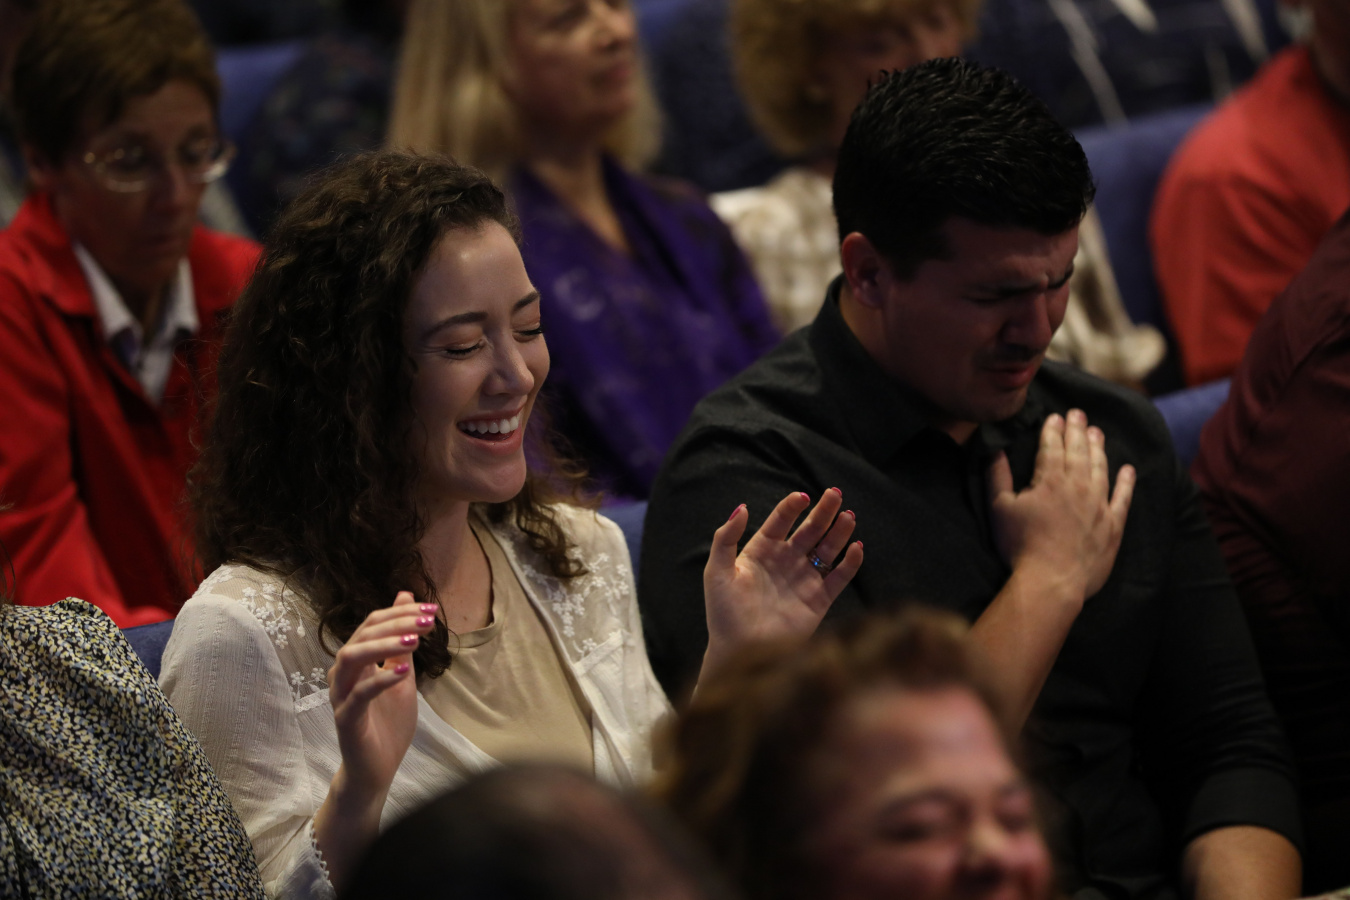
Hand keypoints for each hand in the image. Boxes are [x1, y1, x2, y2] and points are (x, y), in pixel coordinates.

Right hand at [328, 591, 436, 802]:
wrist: (377, 769)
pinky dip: (380, 679)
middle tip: (428, 621)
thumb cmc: (388, 723)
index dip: (400, 612)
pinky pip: (359, 694)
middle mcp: (344, 674)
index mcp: (357, 661)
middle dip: (396, 623)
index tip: (432, 608)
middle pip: (362, 634)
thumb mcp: (402, 675)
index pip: (372, 624)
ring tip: (414, 641)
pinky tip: (402, 671)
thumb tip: (406, 599)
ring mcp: (342, 695)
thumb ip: (402, 642)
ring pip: (351, 657)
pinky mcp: (346, 719)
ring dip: (383, 645)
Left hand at [701, 489, 863, 676]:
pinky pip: (838, 578)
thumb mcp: (717, 571)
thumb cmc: (723, 611)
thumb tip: (743, 507)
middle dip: (823, 512)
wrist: (739, 650)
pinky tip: (857, 547)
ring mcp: (803, 580)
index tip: (803, 496)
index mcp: (761, 551)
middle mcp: (785, 562)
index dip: (791, 507)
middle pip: (809, 531)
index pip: (780, 521)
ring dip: (839, 533)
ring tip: (849, 515)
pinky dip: (850, 563)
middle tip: (836, 494)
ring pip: (827, 550)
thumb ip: (726, 538)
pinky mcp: (818, 601)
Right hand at [988, 409, 1135, 601]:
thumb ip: (997, 476)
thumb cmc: (1020, 546)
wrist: (1052, 581)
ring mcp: (1099, 505)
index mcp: (1050, 480)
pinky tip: (1128, 469)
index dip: (1053, 430)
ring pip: (1101, 468)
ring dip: (1099, 448)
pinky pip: (1123, 498)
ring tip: (1098, 432)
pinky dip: (1126, 482)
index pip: (1052, 447)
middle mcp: (1078, 486)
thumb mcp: (999, 508)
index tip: (1056, 416)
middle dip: (1078, 430)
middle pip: (1079, 452)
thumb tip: (994, 449)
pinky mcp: (1113, 525)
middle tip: (1078, 414)